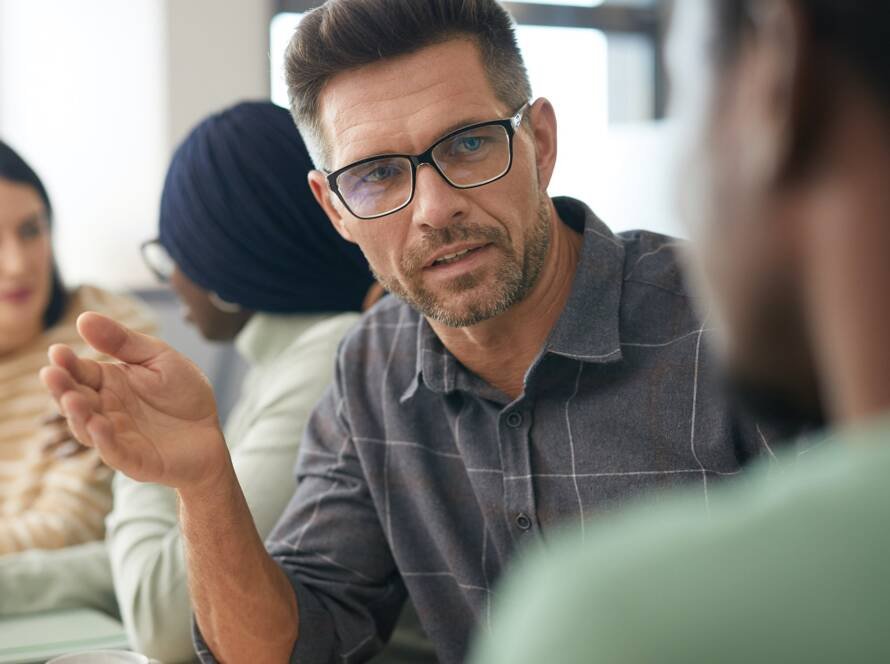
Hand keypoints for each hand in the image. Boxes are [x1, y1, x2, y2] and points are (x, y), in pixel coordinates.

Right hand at [41, 312, 228, 490]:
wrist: (212, 433)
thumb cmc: (184, 394)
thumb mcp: (159, 358)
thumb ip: (124, 342)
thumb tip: (83, 317)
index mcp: (109, 382)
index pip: (81, 372)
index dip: (67, 363)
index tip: (57, 351)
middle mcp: (105, 409)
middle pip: (75, 399)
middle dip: (62, 387)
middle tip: (51, 373)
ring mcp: (116, 436)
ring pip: (86, 427)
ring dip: (77, 414)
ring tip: (72, 398)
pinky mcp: (132, 459)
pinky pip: (112, 451)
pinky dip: (103, 439)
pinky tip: (98, 424)